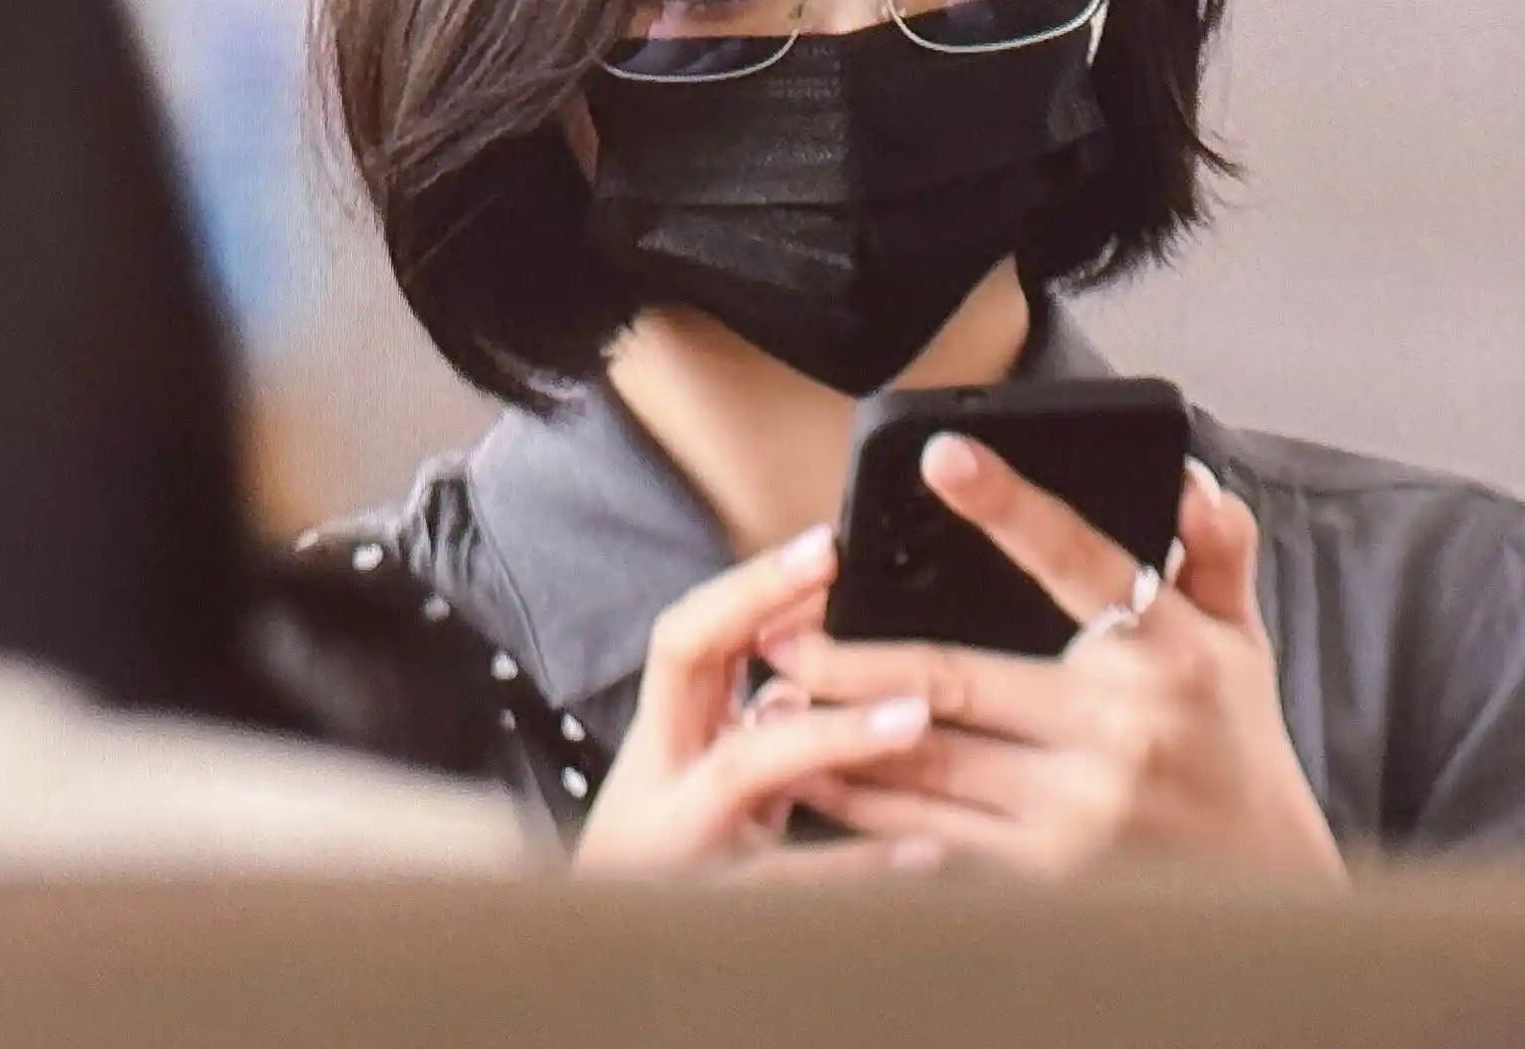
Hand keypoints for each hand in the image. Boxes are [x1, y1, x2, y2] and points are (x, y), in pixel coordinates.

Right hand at [570, 522, 943, 879]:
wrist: (594, 978)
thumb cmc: (676, 870)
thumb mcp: (707, 789)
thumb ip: (754, 724)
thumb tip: (817, 645)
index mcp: (661, 743)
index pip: (687, 637)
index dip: (748, 586)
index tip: (824, 546)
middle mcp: (658, 779)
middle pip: (684, 660)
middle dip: (751, 598)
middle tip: (830, 559)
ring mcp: (680, 842)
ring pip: (747, 767)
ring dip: (833, 731)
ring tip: (914, 713)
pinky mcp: (713, 912)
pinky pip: (791, 887)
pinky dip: (859, 869)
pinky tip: (929, 857)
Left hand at [761, 438, 1345, 884]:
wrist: (1273, 891)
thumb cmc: (1241, 750)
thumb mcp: (1243, 641)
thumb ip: (1215, 553)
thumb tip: (1189, 478)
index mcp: (1166, 653)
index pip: (1078, 560)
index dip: (1008, 504)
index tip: (942, 455)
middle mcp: (1119, 730)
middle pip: (958, 678)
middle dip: (855, 655)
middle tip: (779, 627)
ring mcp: (1079, 812)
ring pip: (930, 763)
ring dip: (841, 734)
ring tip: (771, 702)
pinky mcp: (1049, 876)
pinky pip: (938, 838)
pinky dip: (871, 812)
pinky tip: (816, 784)